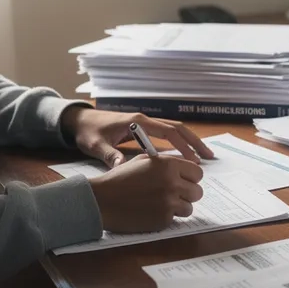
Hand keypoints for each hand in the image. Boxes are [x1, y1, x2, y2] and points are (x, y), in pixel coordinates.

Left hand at [63, 107, 214, 166]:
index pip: (167, 132)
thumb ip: (110, 156)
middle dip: (194, 141)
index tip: (194, 160)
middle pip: (177, 128)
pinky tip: (183, 155)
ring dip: (188, 141)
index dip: (183, 145)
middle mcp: (144, 120)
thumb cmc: (88, 132)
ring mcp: (144, 123)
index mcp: (137, 122)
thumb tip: (122, 167)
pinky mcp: (142, 129)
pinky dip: (178, 143)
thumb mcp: (96, 145)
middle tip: (208, 156)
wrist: (79, 121)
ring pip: (174, 130)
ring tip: (202, 156)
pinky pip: (165, 134)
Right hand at [89, 155, 204, 232]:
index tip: (184, 182)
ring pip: (189, 207)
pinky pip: (175, 219)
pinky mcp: (163, 219)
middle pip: (197, 192)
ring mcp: (169, 202)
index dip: (191, 178)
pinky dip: (166, 217)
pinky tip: (152, 211)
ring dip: (179, 207)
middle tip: (174, 195)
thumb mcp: (144, 161)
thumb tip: (185, 168)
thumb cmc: (120, 179)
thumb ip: (166, 163)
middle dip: (187, 194)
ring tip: (161, 204)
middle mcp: (172, 183)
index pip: (198, 173)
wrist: (102, 199)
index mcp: (168, 165)